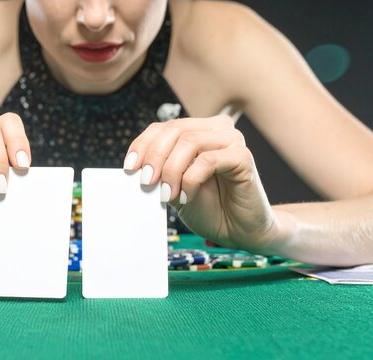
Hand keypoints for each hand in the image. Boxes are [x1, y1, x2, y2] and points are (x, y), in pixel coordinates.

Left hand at [124, 114, 278, 251]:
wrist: (238, 230)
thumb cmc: (208, 208)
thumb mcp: (174, 187)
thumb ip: (160, 172)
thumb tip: (135, 167)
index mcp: (199, 130)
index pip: (164, 127)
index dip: (143, 145)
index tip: (129, 168)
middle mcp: (217, 129)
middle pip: (175, 130)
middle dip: (154, 157)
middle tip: (146, 183)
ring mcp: (232, 140)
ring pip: (189, 142)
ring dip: (171, 171)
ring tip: (166, 195)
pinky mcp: (243, 157)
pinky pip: (208, 160)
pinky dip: (190, 180)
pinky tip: (186, 197)